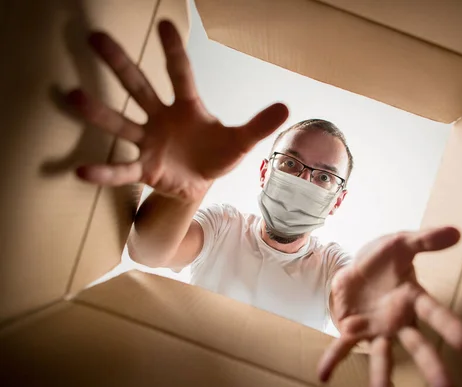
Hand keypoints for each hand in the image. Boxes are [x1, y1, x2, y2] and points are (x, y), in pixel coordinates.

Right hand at [66, 20, 288, 200]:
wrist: (200, 184)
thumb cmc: (215, 156)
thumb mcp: (239, 141)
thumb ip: (258, 125)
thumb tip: (286, 107)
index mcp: (187, 107)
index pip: (180, 74)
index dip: (174, 51)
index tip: (166, 24)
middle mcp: (161, 119)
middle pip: (139, 87)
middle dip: (119, 64)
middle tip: (96, 37)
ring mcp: (149, 143)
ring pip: (122, 124)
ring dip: (99, 112)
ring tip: (71, 97)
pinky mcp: (144, 169)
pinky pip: (121, 169)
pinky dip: (104, 171)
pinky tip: (80, 170)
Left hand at [321, 227, 461, 386]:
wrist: (357, 265)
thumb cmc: (385, 258)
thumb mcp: (403, 243)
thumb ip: (426, 239)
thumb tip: (456, 231)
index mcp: (412, 298)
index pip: (435, 313)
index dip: (450, 327)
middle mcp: (398, 320)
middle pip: (418, 345)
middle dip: (432, 367)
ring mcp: (376, 328)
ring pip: (383, 355)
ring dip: (381, 378)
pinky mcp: (353, 330)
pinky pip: (343, 346)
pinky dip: (333, 359)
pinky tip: (323, 374)